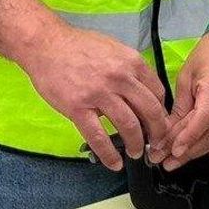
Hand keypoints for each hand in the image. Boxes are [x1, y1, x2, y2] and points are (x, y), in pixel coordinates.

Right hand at [19, 24, 169, 170]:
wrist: (46, 46)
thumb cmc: (79, 45)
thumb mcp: (114, 48)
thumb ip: (130, 68)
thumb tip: (142, 89)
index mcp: (131, 62)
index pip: (157, 92)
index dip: (162, 111)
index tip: (160, 122)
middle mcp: (120, 78)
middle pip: (150, 111)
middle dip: (157, 132)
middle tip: (156, 143)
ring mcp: (99, 94)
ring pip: (128, 125)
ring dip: (136, 144)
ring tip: (136, 152)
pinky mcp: (79, 108)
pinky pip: (99, 137)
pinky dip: (109, 154)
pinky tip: (115, 163)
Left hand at [149, 30, 208, 170]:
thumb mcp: (186, 75)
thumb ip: (179, 106)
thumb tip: (166, 130)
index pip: (202, 118)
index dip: (186, 137)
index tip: (171, 150)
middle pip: (208, 134)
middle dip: (184, 151)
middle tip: (162, 159)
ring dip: (197, 153)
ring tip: (177, 159)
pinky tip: (205, 152)